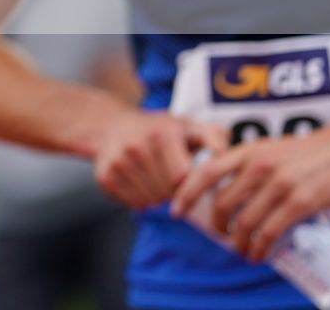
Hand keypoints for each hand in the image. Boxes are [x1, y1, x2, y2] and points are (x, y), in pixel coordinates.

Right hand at [91, 110, 226, 210]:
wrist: (111, 125)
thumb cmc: (159, 130)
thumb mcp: (187, 125)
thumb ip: (213, 136)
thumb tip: (224, 152)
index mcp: (161, 134)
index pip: (181, 179)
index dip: (190, 186)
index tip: (191, 183)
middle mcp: (136, 146)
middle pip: (166, 192)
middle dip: (175, 194)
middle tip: (175, 183)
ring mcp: (118, 162)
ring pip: (150, 201)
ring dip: (159, 199)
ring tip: (158, 183)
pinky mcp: (105, 176)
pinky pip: (133, 204)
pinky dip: (142, 201)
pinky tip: (142, 185)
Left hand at [171, 119, 329, 261]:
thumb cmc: (307, 152)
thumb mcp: (269, 148)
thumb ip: (247, 165)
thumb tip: (228, 192)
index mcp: (247, 152)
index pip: (206, 172)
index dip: (187, 193)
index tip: (176, 210)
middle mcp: (258, 167)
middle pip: (223, 203)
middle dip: (217, 226)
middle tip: (221, 236)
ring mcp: (279, 185)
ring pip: (245, 222)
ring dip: (238, 242)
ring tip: (241, 250)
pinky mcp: (300, 203)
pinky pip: (270, 232)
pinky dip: (260, 247)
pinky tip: (259, 254)